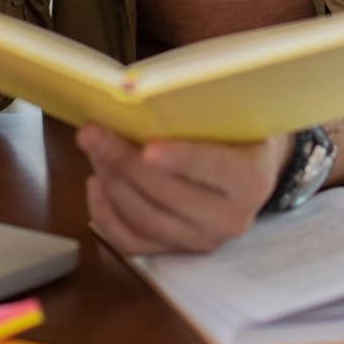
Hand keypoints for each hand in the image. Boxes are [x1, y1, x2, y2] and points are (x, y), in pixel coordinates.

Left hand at [77, 125, 292, 254]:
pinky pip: (131, 242)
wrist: (249, 165)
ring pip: (145, 219)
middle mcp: (229, 218)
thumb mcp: (229, 112)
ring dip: (111, 182)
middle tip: (94, 134)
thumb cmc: (233, 130)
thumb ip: (197, 106)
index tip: (147, 148)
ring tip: (93, 150)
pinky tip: (96, 183)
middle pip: (169, 195)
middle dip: (124, 163)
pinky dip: (106, 215)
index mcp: (250, 179)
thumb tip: (144, 94)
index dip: (179, 159)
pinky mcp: (175, 250)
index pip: (214, 168)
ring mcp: (201, 239)